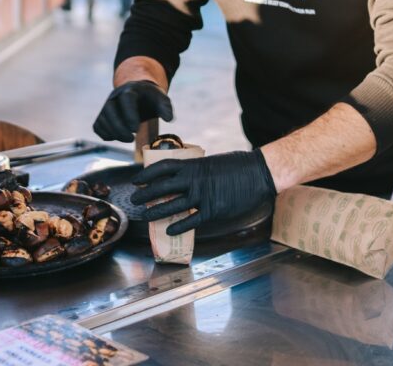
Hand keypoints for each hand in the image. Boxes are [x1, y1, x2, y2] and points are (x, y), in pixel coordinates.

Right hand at [93, 80, 173, 141]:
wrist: (138, 93)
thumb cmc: (150, 98)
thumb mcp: (161, 99)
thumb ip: (166, 107)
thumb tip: (169, 119)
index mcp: (130, 90)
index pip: (126, 99)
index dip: (129, 114)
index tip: (135, 129)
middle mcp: (115, 97)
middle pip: (110, 110)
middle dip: (119, 127)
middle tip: (131, 138)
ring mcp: (107, 106)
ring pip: (102, 120)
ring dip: (113, 133)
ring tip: (127, 138)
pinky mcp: (103, 116)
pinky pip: (97, 126)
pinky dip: (105, 134)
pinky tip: (116, 137)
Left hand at [131, 150, 276, 235]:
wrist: (258, 173)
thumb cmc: (237, 165)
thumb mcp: (211, 162)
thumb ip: (195, 170)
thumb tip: (182, 176)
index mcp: (193, 165)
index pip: (162, 168)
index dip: (147, 175)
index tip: (136, 181)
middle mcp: (193, 180)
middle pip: (161, 188)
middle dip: (145, 195)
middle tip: (134, 201)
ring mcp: (202, 196)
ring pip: (172, 205)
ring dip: (156, 212)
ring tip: (145, 217)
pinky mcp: (213, 210)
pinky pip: (191, 220)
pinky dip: (178, 226)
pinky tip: (169, 230)